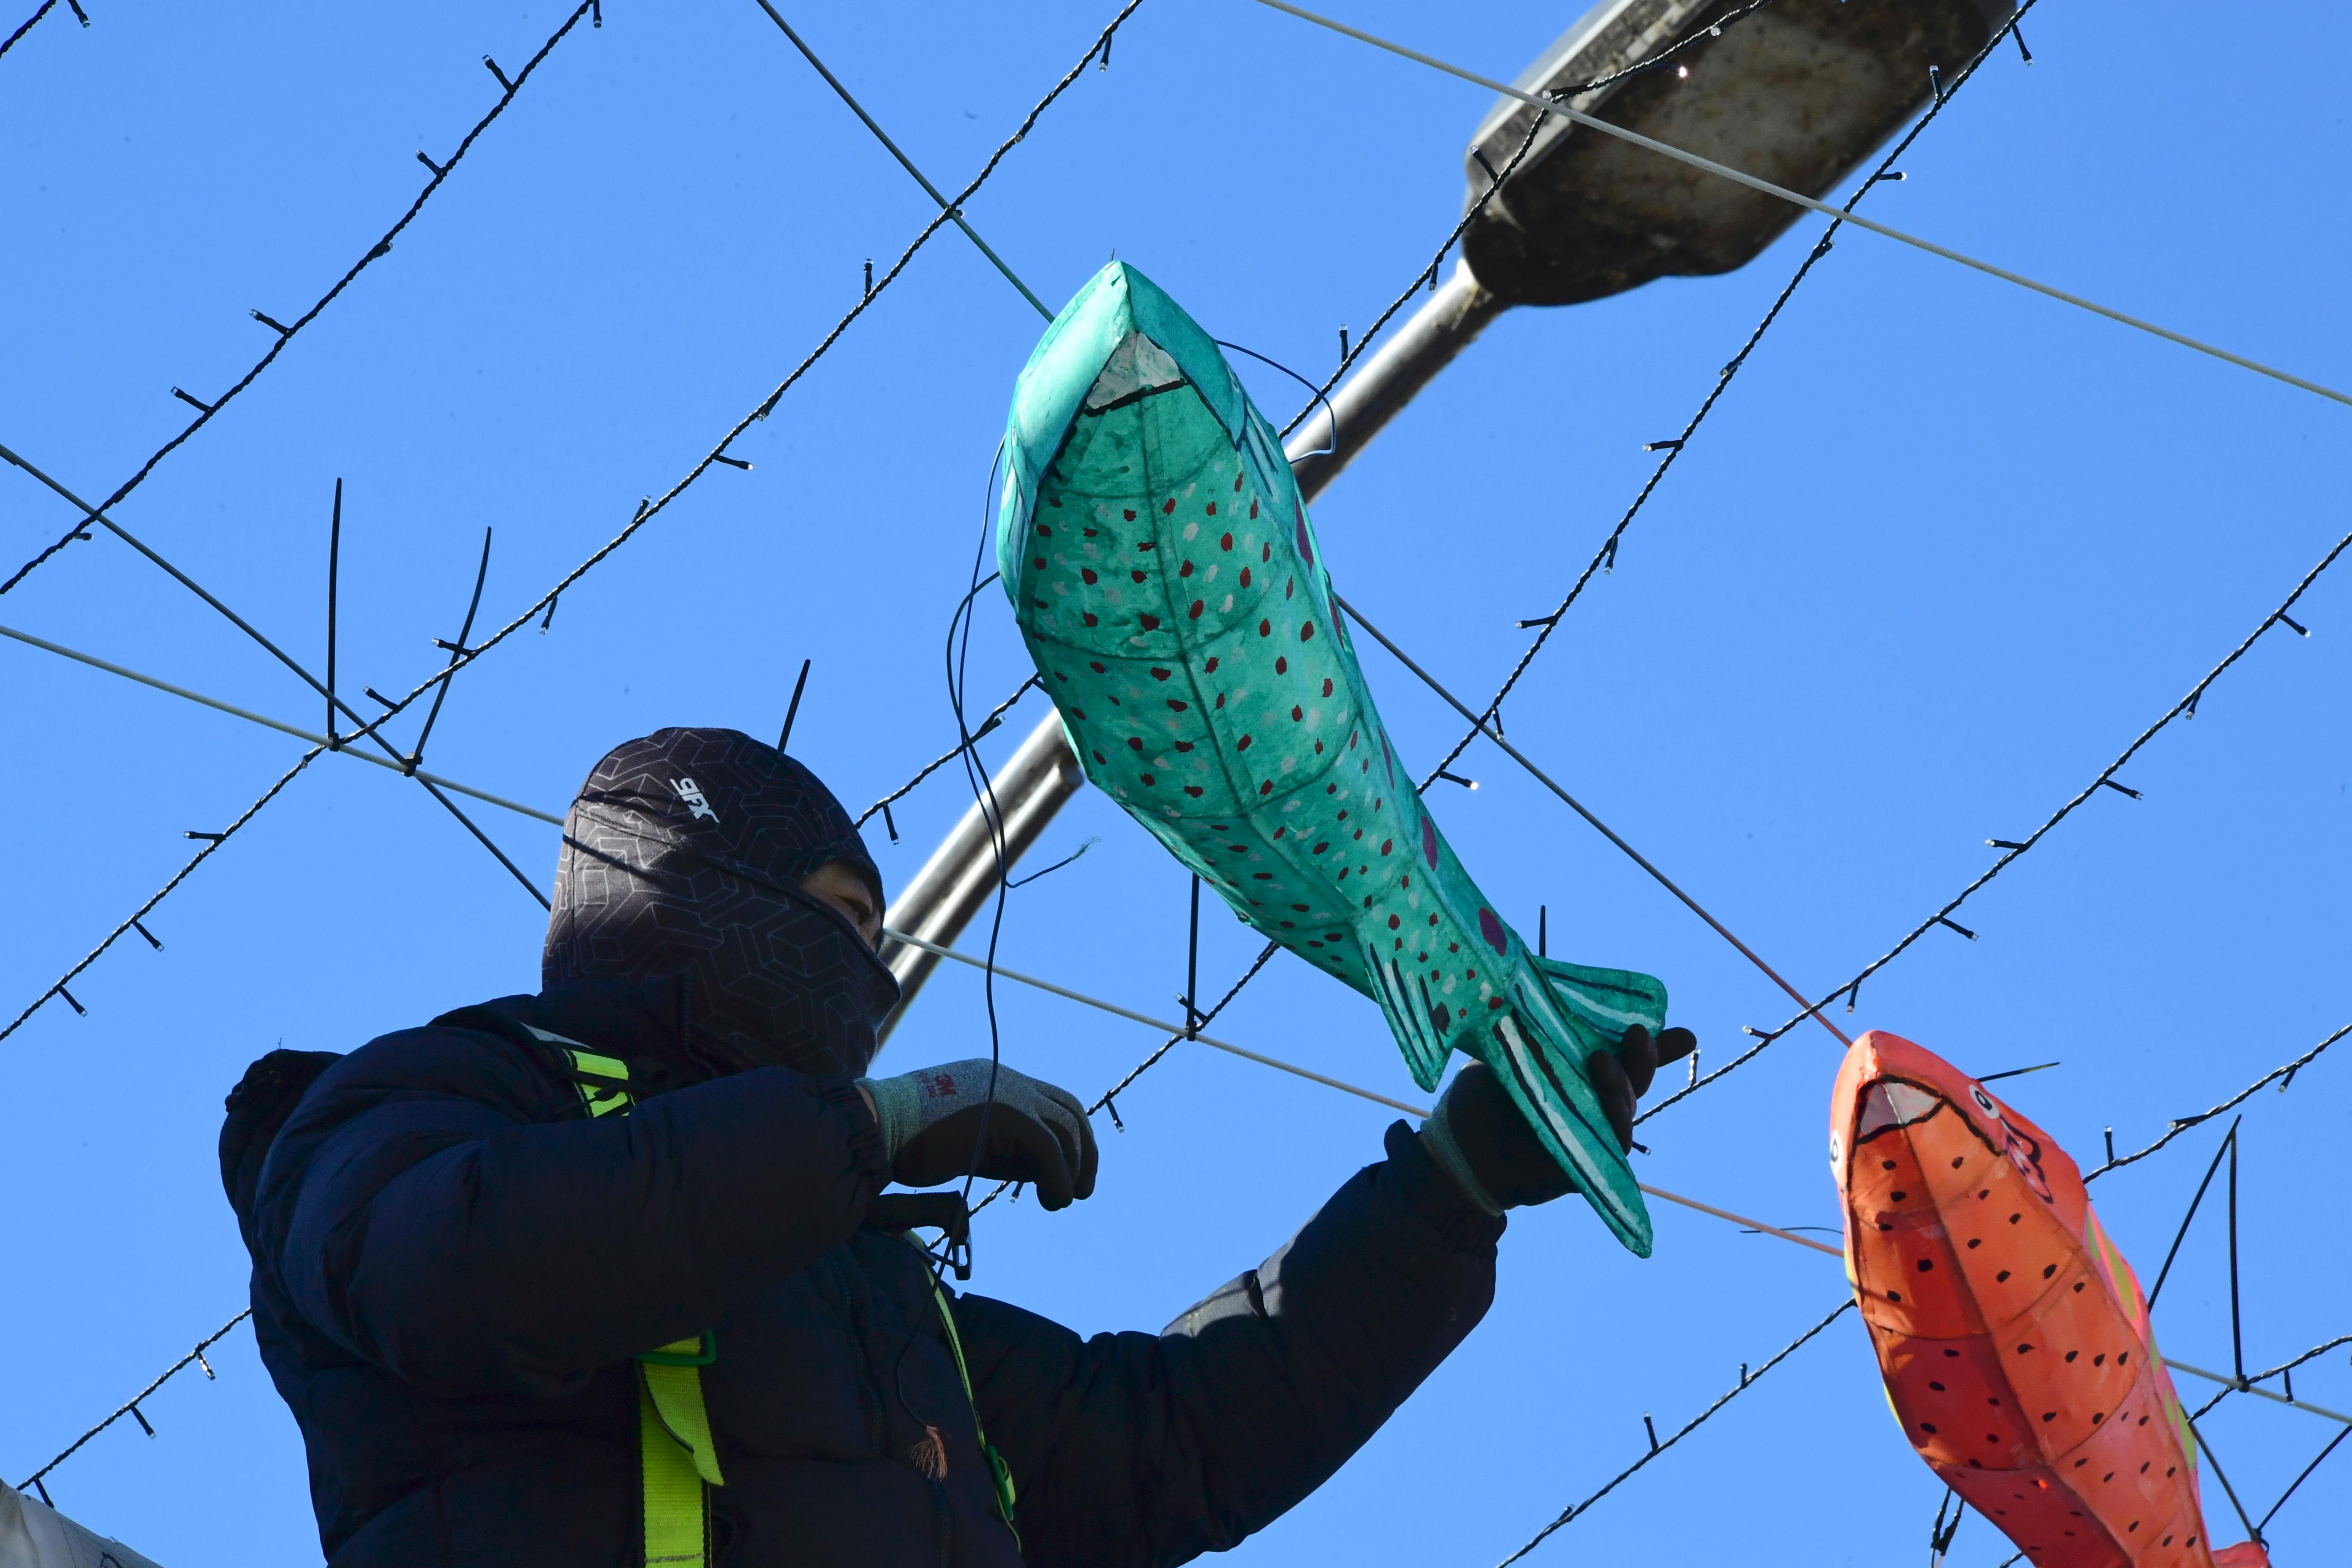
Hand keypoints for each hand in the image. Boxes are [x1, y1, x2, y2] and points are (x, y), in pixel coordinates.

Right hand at [859, 1059, 1099, 1209]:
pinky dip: (1059, 1177)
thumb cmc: (908, 1143)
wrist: (874, 1129)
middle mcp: (1007, 1079)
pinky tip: (1053, 1200)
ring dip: (1073, 1169)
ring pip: (1065, 1128)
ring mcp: (1008, 1092)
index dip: (1068, 1139)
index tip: (1065, 1175)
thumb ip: (1004, 1151)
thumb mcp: (969, 1145)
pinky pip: (1049, 1148)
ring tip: (1062, 1201)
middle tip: (1080, 1190)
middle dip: (1084, 1152)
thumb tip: (1041, 1173)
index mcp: (995, 1079)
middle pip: (1070, 1109)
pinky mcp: (1005, 1114)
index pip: (1051, 1102)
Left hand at [1422, 1025, 1695, 1211]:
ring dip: (1622, 1085)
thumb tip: (1546, 984)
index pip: (1627, 1056)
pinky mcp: (1584, 1162)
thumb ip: (1538, 1029)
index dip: (1657, 1047)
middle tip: (1638, 1035)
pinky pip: (1613, 1144)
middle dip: (1644, 1057)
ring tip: (1601, 1063)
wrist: (1457, 1147)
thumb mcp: (1511, 1051)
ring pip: (1626, 1108)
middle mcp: (1593, 1101)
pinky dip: (1617, 1125)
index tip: (1685, 1035)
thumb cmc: (1482, 1096)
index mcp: (1581, 1073)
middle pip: (1634, 1079)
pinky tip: (1614, 1108)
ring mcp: (1591, 1131)